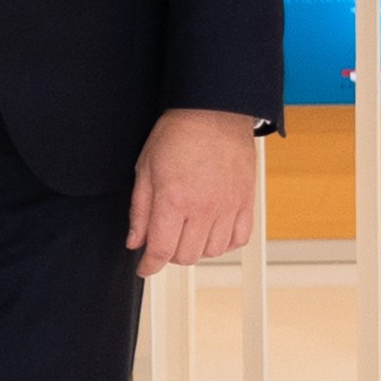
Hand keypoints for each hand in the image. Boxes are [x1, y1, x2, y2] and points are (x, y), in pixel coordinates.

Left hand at [126, 108, 259, 274]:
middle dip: (169, 255)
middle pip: (186, 256)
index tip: (144, 268)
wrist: (214, 113)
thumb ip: (140, 210)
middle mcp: (204, 208)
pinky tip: (211, 232)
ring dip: (196, 249)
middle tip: (163, 241)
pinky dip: (224, 243)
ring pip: (212, 252)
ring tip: (186, 233)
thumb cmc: (178, 135)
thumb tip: (135, 241)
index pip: (160, 250)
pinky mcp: (246, 202)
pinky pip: (239, 239)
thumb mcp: (145, 169)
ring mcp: (228, 206)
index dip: (148, 265)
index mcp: (174, 200)